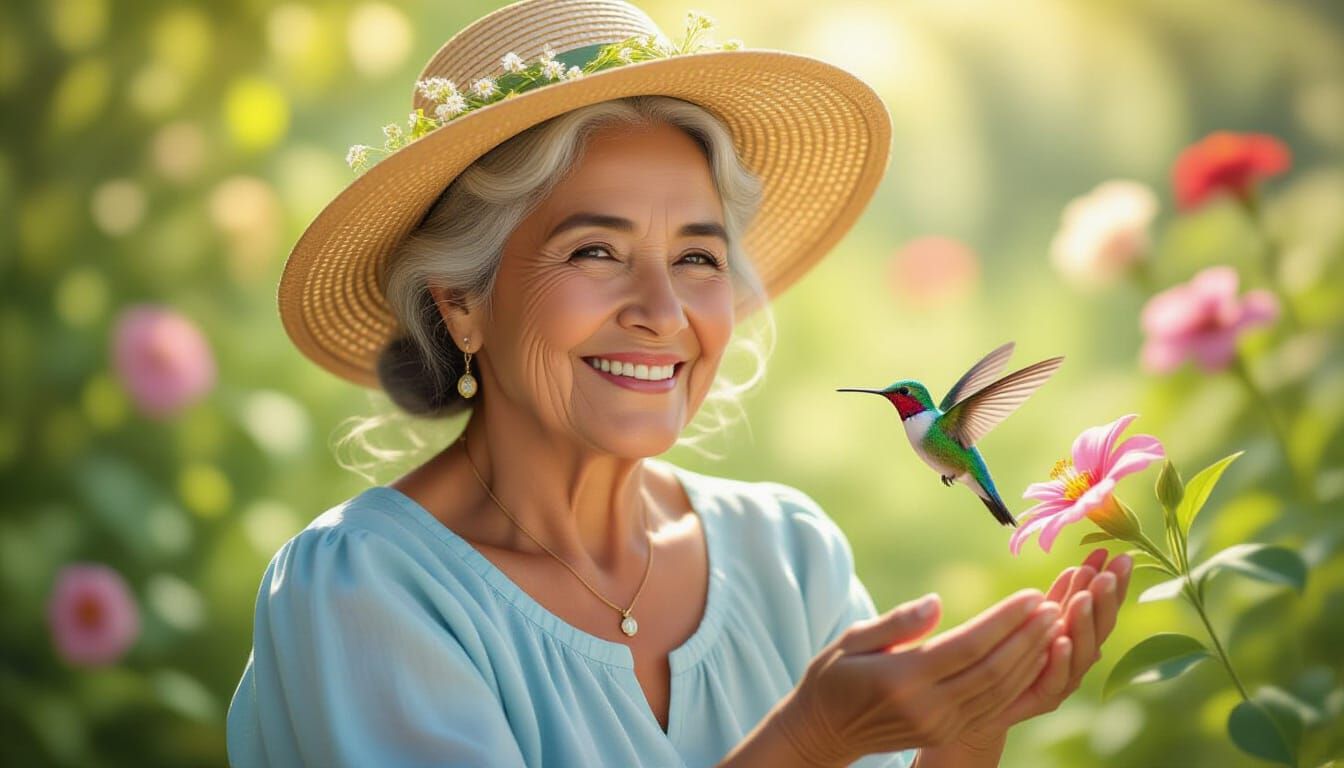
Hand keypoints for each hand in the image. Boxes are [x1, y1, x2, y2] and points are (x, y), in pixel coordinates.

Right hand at [771, 588, 1063, 765]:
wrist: (825, 730)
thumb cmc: (834, 676)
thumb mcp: (852, 639)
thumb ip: (897, 622)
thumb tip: (936, 602)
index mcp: (903, 679)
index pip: (969, 645)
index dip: (1006, 620)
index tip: (1032, 594)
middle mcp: (927, 707)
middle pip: (993, 670)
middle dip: (1028, 637)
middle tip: (1054, 605)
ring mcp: (939, 724)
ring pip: (1000, 690)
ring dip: (1031, 657)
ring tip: (1052, 624)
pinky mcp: (946, 732)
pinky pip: (993, 705)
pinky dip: (1019, 679)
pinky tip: (1033, 655)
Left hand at [956, 548, 1133, 749]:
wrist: (984, 699)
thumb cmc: (1015, 652)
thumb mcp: (1039, 617)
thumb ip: (1061, 595)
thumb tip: (1083, 564)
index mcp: (1080, 634)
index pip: (1102, 606)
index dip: (1114, 582)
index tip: (1118, 554)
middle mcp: (1079, 657)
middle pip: (1100, 627)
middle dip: (1106, 599)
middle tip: (1107, 573)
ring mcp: (1065, 679)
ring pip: (1083, 652)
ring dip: (1084, 623)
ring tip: (1084, 597)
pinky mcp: (1045, 698)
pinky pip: (1056, 679)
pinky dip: (1061, 659)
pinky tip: (1061, 639)